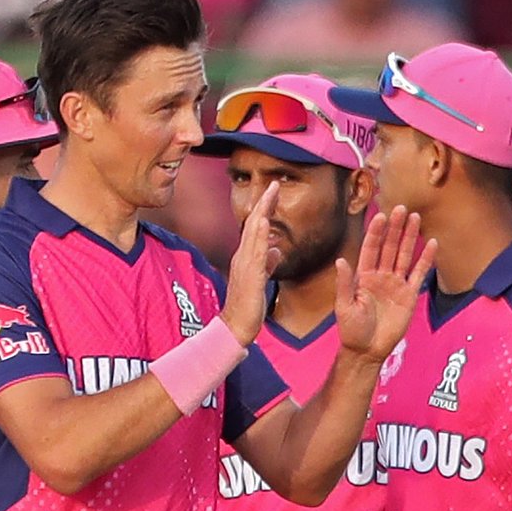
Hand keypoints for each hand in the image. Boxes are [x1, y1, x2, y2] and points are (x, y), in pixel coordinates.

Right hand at [221, 181, 279, 347]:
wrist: (236, 326)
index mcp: (246, 258)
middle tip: (273, 184)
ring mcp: (245, 265)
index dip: (265, 210)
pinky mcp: (250, 275)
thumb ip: (267, 263)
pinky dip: (259, 235)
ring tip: (270, 194)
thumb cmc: (248, 306)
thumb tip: (276, 249)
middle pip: (253, 224)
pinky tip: (264, 221)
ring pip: (253, 233)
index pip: (256, 228)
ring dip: (262, 212)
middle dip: (264, 203)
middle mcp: (243, 257)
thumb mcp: (261, 280)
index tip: (273, 193)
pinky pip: (255, 252)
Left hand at [335, 206, 436, 364]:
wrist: (367, 351)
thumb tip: (340, 260)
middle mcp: (381, 275)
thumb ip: (344, 283)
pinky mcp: (409, 295)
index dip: (376, 233)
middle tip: (402, 208)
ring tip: (416, 218)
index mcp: (363, 276)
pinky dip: (425, 260)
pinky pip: (418, 274)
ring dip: (410, 237)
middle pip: (390, 247)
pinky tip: (432, 244)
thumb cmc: (352, 330)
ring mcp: (396, 284)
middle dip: (395, 228)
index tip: (382, 216)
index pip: (371, 249)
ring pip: (404, 255)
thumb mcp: (344, 307)